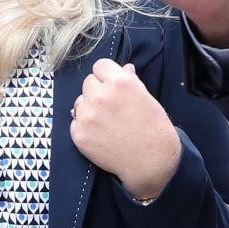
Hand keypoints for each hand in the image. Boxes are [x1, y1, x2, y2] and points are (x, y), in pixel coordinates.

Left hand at [70, 59, 181, 199]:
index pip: (100, 65)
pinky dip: (84, 127)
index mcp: (120, 82)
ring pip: (79, 102)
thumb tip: (124, 67)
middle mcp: (101, 96)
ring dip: (89, 108)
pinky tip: (100, 135)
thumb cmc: (153, 128)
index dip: (106, 76)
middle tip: (111, 107)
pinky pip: (75, 122)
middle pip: (87, 82)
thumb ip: (131, 80)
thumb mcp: (146, 98)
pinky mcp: (79, 134)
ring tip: (107, 122)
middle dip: (97, 91)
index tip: (111, 86)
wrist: (151, 161)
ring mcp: (88, 116)